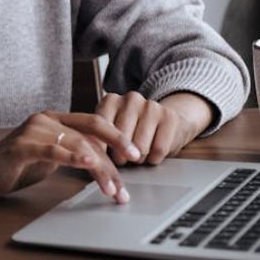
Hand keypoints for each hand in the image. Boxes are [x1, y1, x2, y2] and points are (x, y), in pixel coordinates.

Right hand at [0, 111, 141, 202]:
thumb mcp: (50, 158)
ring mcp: (32, 130)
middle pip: (90, 134)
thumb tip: (104, 162)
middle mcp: (45, 119)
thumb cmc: (14, 166)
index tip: (137, 155)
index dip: (118, 137)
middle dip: (114, 158)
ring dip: (98, 168)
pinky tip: (88, 164)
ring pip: (76, 145)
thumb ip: (72, 152)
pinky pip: (51, 150)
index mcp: (54, 118)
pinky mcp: (20, 147)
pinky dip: (71, 157)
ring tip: (110, 189)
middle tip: (129, 179)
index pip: (93, 124)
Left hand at [96, 91, 213, 165]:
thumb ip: (99, 136)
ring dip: (137, 159)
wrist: (167, 119)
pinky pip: (159, 149)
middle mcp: (130, 99)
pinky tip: (152, 155)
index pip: (100, 129)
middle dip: (120, 157)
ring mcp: (151, 106)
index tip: (100, 159)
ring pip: (140, 147)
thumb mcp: (112, 128)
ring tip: (137, 157)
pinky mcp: (170, 117)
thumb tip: (89, 156)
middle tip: (122, 160)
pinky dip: (154, 159)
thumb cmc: (133, 129)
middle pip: (121, 140)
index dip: (100, 149)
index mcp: (111, 100)